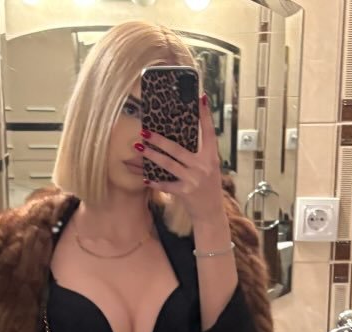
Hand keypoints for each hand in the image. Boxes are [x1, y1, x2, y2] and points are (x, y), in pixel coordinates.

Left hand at [138, 94, 225, 225]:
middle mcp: (203, 166)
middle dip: (160, 140)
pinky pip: (166, 185)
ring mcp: (194, 179)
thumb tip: (183, 137)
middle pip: (178, 149)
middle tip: (146, 131)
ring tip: (139, 148)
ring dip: (152, 156)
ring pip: (169, 164)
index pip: (209, 132)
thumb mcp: (210, 168)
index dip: (205, 115)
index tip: (201, 98)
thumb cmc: (208, 188)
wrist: (211, 213)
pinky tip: (145, 178)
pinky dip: (155, 182)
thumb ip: (200, 154)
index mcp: (212, 157)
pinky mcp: (185, 192)